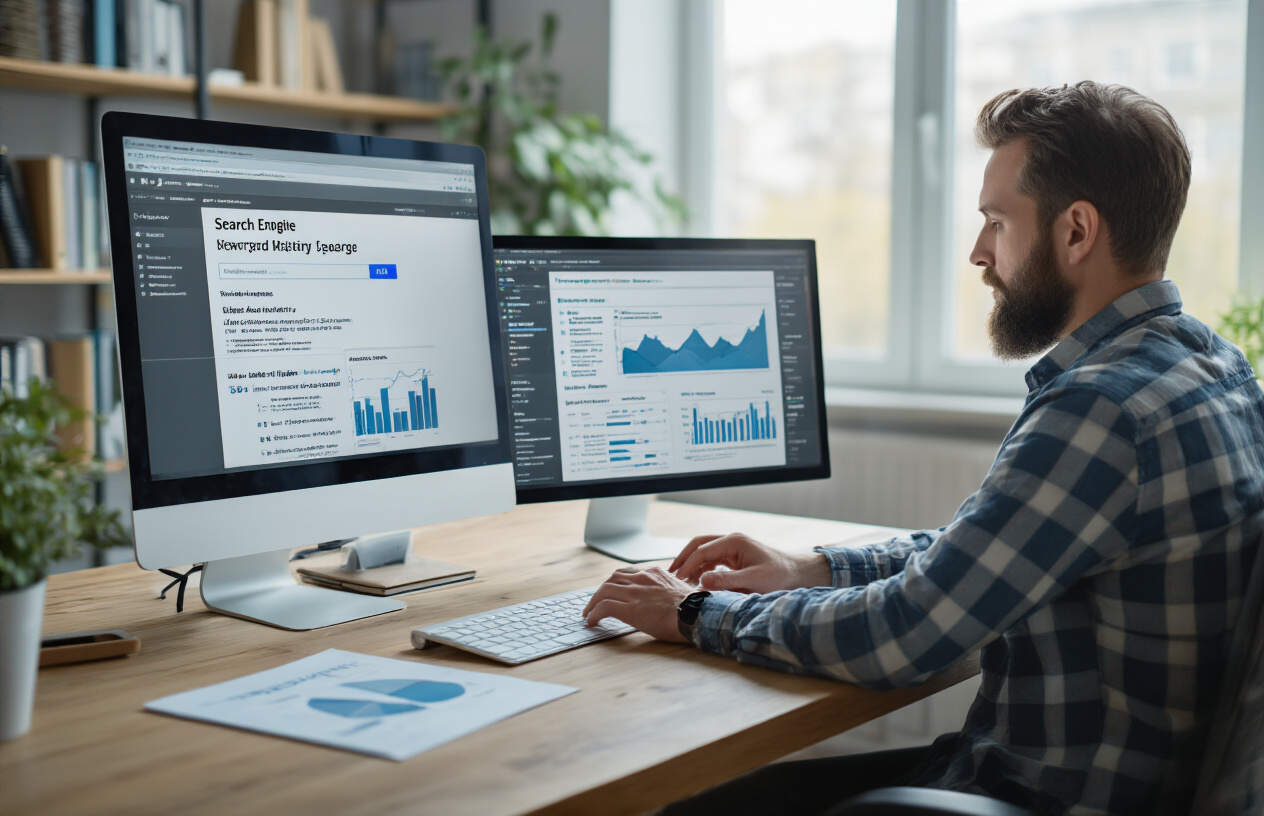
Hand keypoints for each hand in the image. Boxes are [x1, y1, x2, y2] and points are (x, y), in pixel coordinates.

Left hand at [582, 566, 692, 642]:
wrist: (697, 615)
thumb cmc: (695, 608)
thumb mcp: (681, 591)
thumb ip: (668, 591)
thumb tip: (667, 601)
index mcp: (654, 573)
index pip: (627, 573)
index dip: (616, 583)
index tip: (611, 591)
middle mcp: (642, 579)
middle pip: (612, 579)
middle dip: (601, 591)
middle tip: (595, 602)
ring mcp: (635, 592)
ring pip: (604, 591)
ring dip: (593, 602)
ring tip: (588, 613)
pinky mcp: (630, 609)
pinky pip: (604, 607)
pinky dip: (594, 613)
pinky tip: (591, 621)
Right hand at [670, 532, 831, 593]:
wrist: (798, 574)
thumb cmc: (780, 576)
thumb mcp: (753, 580)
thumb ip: (727, 581)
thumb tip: (701, 581)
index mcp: (734, 542)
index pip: (702, 550)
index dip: (687, 564)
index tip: (676, 579)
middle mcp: (732, 541)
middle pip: (699, 544)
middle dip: (683, 558)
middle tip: (670, 574)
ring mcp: (734, 548)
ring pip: (704, 551)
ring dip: (692, 563)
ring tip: (680, 580)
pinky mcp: (736, 557)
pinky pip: (713, 559)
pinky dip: (702, 568)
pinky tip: (697, 581)